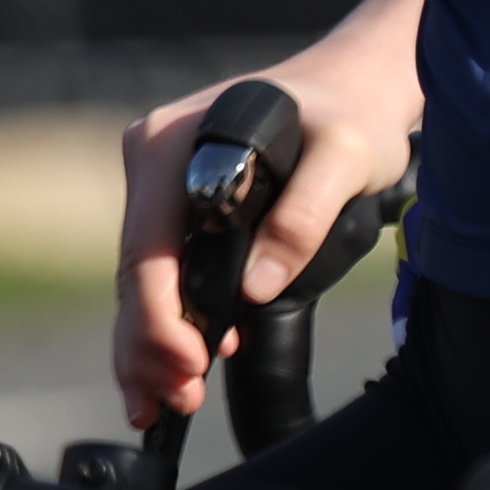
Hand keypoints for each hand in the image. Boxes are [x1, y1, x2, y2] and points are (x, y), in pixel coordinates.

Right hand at [115, 0, 422, 433]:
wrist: (353, 86)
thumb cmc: (348, 114)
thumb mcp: (344, 155)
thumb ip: (304, 217)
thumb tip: (257, 286)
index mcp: (171, 144)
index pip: (149, 247)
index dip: (162, 318)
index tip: (192, 366)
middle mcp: (152, 161)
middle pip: (136, 271)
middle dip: (153, 344)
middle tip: (182, 400)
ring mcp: (160, 184)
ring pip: (141, 281)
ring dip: (151, 345)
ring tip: (169, 403)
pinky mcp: (177, 207)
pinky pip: (161, 273)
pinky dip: (164, 324)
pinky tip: (172, 370)